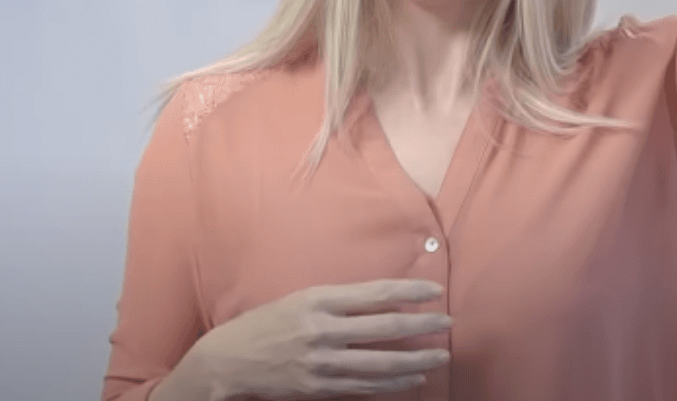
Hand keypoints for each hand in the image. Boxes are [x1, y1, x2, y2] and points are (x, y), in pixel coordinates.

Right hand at [195, 279, 453, 399]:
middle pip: (386, 329)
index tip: (435, 289)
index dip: (410, 290)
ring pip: (381, 364)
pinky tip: (413, 379)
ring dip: (416, 360)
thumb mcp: (301, 299)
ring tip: (440, 356)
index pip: (376, 293)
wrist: (228, 360)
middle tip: (448, 323)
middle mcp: (322, 330)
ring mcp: (321, 363)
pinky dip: (393, 384)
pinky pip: (365, 387)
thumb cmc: (266, 323)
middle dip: (423, 326)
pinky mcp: (319, 387)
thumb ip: (341, 301)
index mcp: (318, 300)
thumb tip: (387, 301)